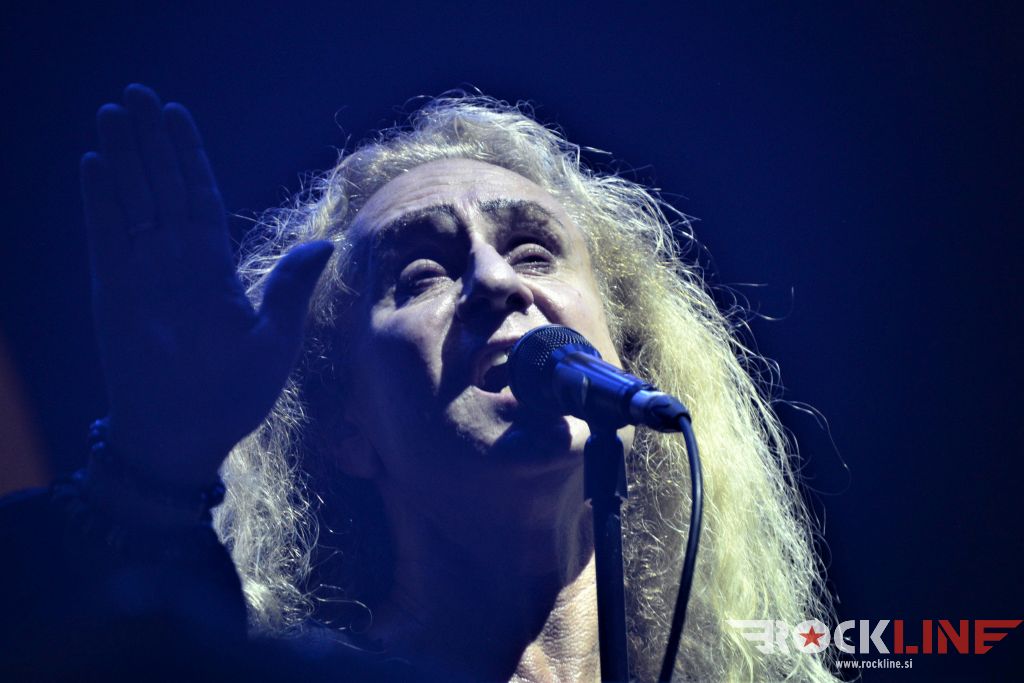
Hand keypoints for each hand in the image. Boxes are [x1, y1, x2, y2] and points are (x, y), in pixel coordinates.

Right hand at [81, 84, 332, 488]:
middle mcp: (175, 265)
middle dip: (149, 143)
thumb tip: (328, 242)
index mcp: (213, 272)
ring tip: (114, 111)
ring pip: (132, 202)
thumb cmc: (234, 395)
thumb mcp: (275, 336)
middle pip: (160, 189)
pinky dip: (101, 202)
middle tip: (136, 94)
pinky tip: (97, 162)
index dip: (186, 158)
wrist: (190, 437)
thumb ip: (291, 285)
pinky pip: (108, 239)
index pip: (198, 199)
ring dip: (123, 157)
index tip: (175, 117)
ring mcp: (143, 276)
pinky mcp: (116, 294)